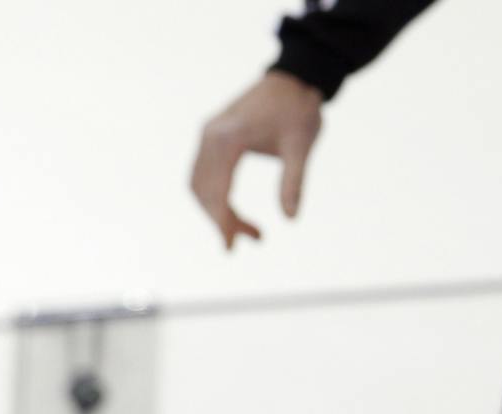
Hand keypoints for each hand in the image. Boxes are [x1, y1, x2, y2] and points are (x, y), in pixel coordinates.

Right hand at [191, 70, 323, 248]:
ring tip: (244, 229)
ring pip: (199, 186)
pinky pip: (202, 175)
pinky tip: (231, 210)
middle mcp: (210, 136)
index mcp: (229, 137)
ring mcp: (206, 135)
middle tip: (252, 238)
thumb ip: (293, 182)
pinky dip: (214, 197)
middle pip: (204, 191)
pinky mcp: (209, 137)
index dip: (222, 222)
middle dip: (221, 220)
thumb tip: (290, 218)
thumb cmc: (299, 109)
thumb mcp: (302, 145)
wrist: (293, 77)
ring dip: (216, 211)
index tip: (230, 247)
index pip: (218, 190)